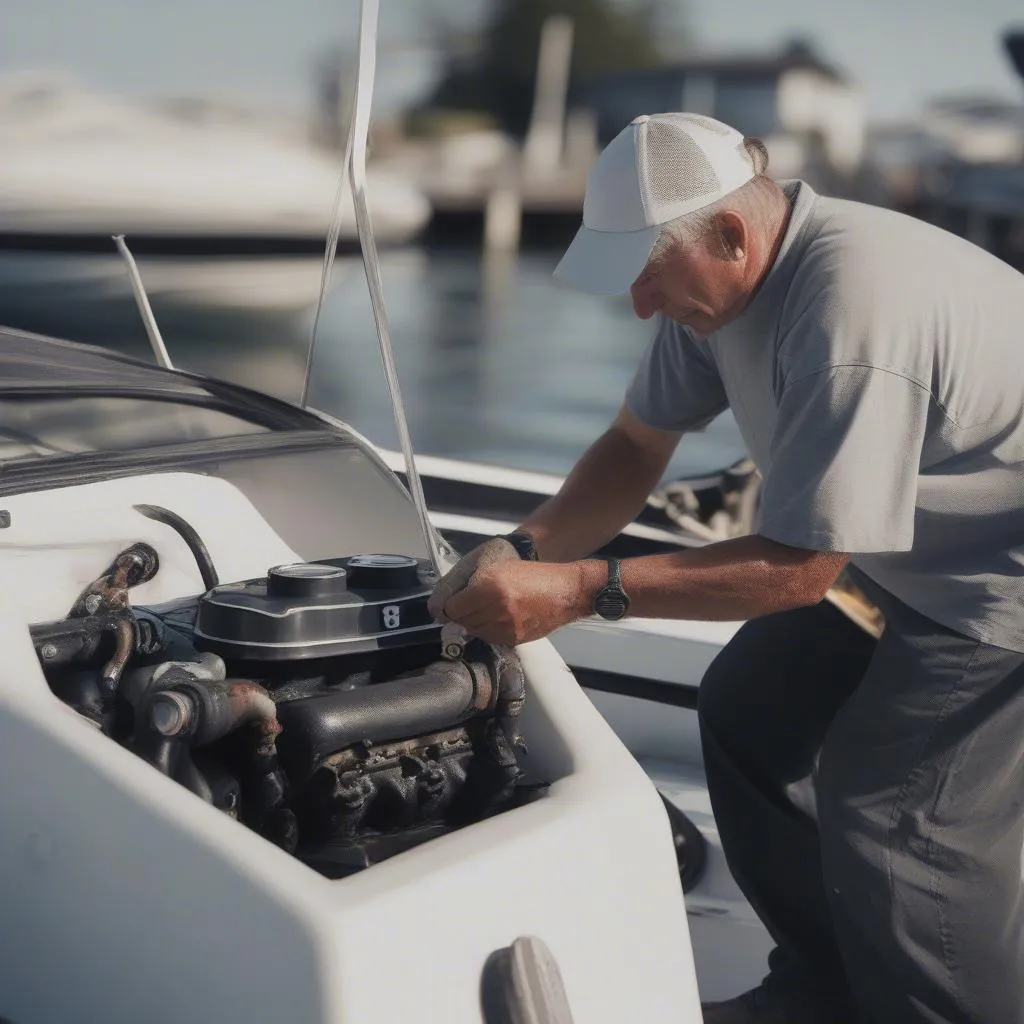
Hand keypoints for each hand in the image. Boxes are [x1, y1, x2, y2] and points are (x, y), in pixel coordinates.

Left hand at [441, 559, 586, 645]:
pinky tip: (499, 618)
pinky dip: (489, 630)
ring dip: (475, 623)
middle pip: (461, 621)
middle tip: (470, 604)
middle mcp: (496, 608)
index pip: (451, 607)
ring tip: (487, 610)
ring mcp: (505, 626)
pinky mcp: (514, 639)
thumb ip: (472, 582)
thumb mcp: (500, 567)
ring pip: (474, 632)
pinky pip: (489, 638)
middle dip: (462, 614)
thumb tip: (448, 601)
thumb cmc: (534, 575)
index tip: (450, 604)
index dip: (449, 605)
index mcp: (490, 585)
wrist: (566, 592)